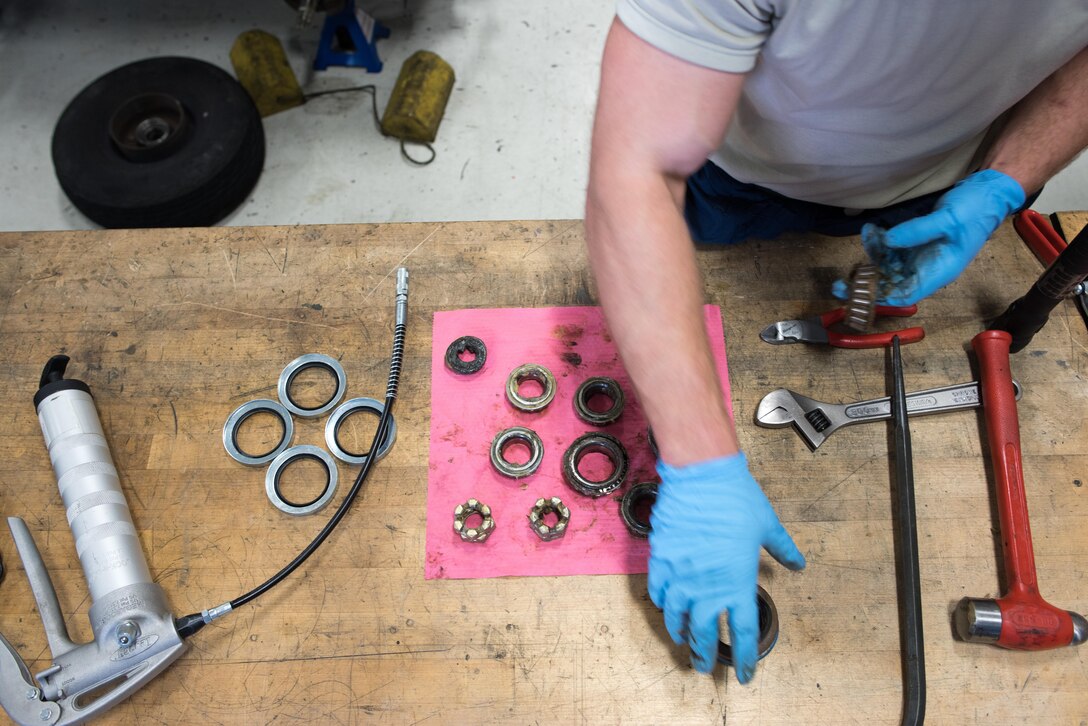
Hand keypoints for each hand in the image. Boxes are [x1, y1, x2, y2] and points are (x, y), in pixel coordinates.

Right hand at [648, 452, 804, 680]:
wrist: (702, 476)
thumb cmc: (736, 499)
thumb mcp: (767, 526)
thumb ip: (782, 550)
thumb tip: (798, 564)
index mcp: (737, 582)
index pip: (741, 632)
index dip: (745, 658)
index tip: (745, 675)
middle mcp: (708, 586)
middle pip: (703, 633)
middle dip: (704, 655)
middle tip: (705, 666)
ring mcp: (681, 575)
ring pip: (676, 618)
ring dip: (680, 634)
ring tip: (682, 640)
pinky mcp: (661, 560)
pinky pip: (658, 591)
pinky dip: (662, 603)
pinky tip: (666, 606)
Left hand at [832, 170, 1024, 304]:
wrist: (986, 193)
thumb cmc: (974, 211)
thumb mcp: (948, 220)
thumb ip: (918, 232)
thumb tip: (889, 241)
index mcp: (938, 272)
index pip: (906, 294)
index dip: (882, 298)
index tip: (859, 295)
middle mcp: (926, 268)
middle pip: (892, 284)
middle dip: (866, 284)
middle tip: (840, 284)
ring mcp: (919, 256)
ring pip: (887, 265)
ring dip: (871, 258)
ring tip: (860, 244)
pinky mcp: (914, 242)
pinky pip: (891, 248)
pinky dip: (878, 242)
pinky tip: (869, 231)